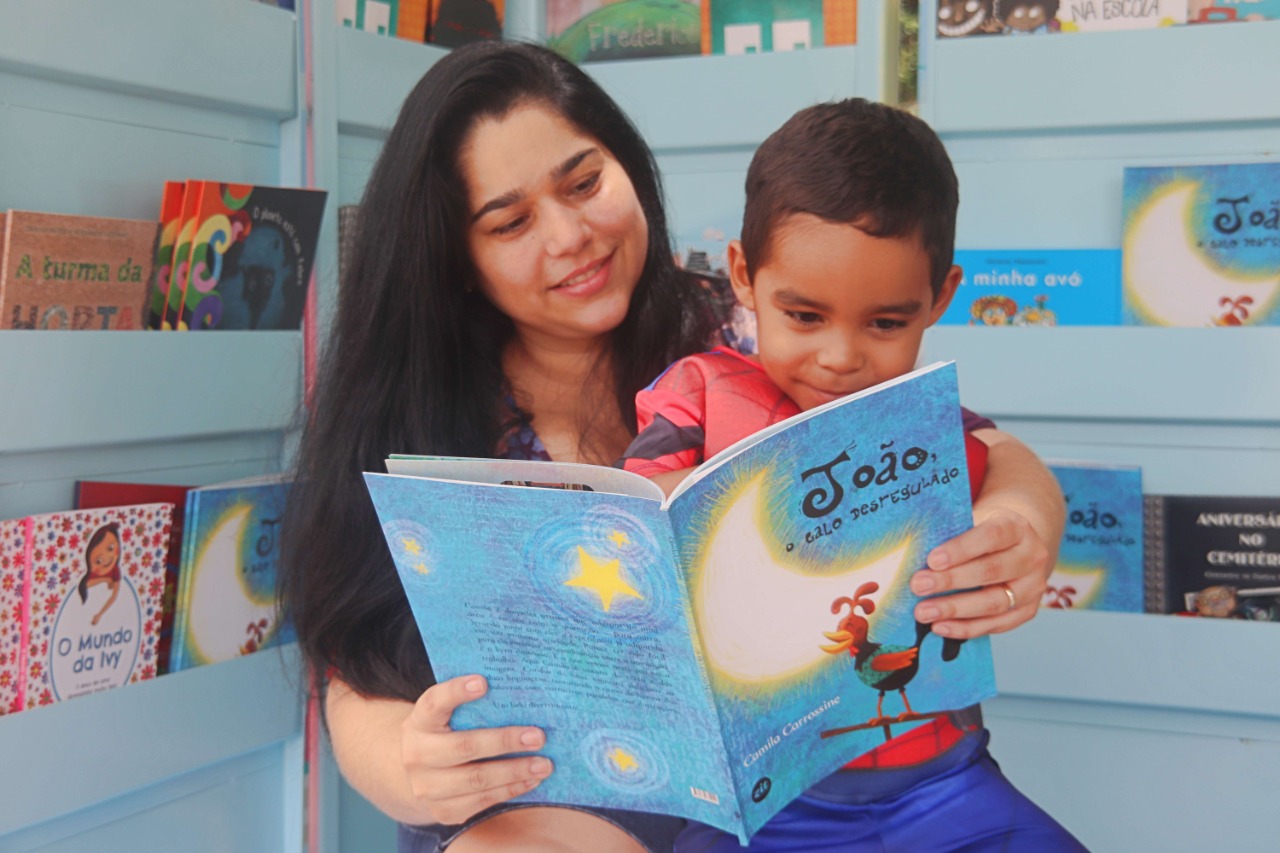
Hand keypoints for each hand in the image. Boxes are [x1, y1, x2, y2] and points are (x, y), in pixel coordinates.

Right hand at [401, 675, 552, 824]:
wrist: (420, 772)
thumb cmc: (446, 732)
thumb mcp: (447, 715)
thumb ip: (472, 706)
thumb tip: (518, 693)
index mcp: (419, 722)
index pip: (434, 702)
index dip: (456, 692)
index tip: (483, 682)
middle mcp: (417, 755)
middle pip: (464, 746)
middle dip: (505, 741)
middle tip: (538, 736)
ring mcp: (427, 787)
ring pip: (477, 779)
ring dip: (515, 771)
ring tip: (544, 764)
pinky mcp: (443, 810)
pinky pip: (482, 801)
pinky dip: (510, 790)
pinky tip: (531, 780)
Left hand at [909, 508, 1051, 638]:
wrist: (1017, 545)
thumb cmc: (983, 533)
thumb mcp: (973, 522)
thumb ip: (951, 534)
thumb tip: (912, 555)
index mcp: (1017, 527)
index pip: (991, 536)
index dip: (961, 549)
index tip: (931, 560)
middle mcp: (1032, 556)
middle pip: (991, 572)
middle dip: (951, 581)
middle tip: (918, 586)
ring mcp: (1033, 586)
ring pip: (995, 602)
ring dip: (955, 609)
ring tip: (923, 612)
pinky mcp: (1028, 611)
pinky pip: (997, 624)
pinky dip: (966, 628)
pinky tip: (940, 627)